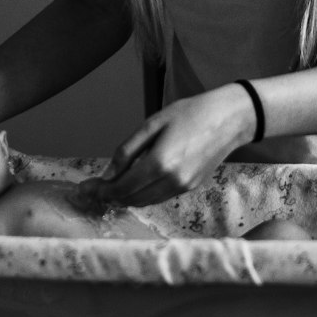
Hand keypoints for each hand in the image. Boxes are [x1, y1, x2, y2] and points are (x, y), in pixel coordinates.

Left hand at [93, 86, 254, 206]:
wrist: (228, 119)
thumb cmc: (190, 114)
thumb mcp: (152, 124)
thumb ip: (127, 150)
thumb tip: (108, 173)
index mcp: (159, 163)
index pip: (122, 187)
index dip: (102, 190)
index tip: (87, 188)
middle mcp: (171, 181)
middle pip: (132, 199)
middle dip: (111, 196)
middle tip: (95, 188)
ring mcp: (182, 187)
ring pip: (146, 202)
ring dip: (126, 198)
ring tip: (111, 187)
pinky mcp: (190, 187)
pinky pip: (159, 197)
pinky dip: (143, 195)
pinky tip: (134, 184)